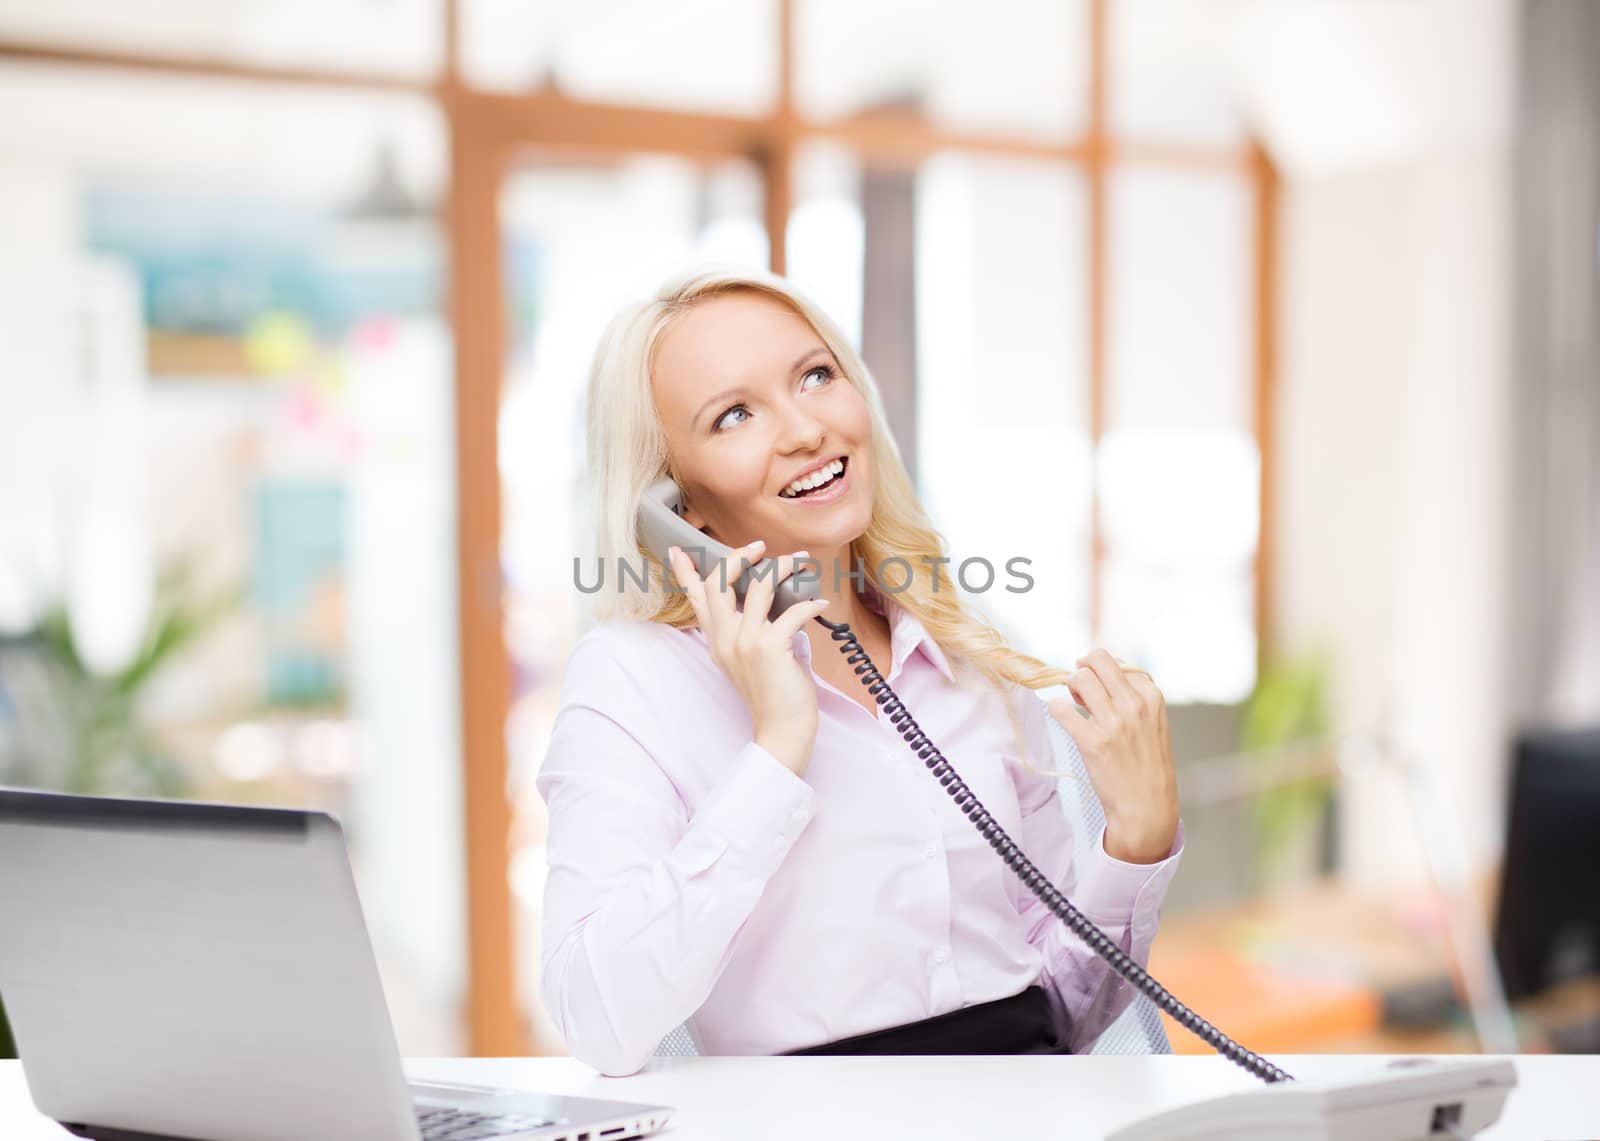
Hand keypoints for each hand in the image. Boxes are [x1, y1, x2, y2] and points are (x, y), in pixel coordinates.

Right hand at [667, 540, 830, 776]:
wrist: (781, 730)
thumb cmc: (771, 695)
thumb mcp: (746, 660)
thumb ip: (746, 631)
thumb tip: (767, 601)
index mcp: (717, 641)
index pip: (695, 599)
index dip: (686, 572)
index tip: (676, 549)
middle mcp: (725, 639)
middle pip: (719, 582)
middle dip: (739, 557)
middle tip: (760, 547)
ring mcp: (745, 642)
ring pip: (759, 587)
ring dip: (783, 568)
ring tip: (801, 562)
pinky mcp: (770, 648)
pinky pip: (792, 611)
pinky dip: (809, 604)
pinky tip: (819, 604)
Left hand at [1045, 649, 1178, 863]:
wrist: (1147, 805)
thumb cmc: (1147, 763)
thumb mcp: (1153, 722)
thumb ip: (1134, 694)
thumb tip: (1105, 667)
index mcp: (1152, 697)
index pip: (1118, 664)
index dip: (1104, 675)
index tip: (1102, 692)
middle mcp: (1133, 705)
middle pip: (1097, 660)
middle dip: (1082, 668)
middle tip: (1080, 687)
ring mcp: (1112, 723)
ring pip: (1078, 679)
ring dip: (1070, 687)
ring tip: (1075, 704)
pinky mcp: (1091, 742)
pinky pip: (1061, 708)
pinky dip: (1056, 709)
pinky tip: (1065, 720)